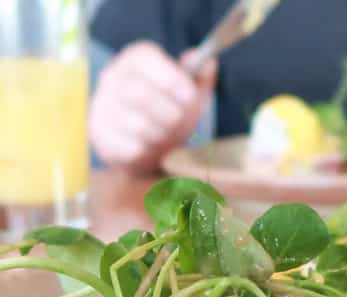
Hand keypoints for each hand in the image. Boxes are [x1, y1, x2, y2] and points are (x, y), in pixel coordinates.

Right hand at [90, 42, 216, 173]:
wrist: (143, 143)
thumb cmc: (168, 111)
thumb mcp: (188, 92)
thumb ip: (199, 77)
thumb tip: (208, 63)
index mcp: (135, 61)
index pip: (145, 59)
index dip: (170, 78)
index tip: (189, 97)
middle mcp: (113, 78)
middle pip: (140, 94)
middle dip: (169, 113)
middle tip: (179, 123)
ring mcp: (103, 107)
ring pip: (136, 124)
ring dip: (161, 135)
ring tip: (166, 136)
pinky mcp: (101, 136)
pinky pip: (130, 148)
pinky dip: (148, 152)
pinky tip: (151, 148)